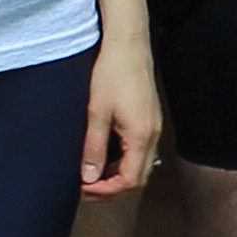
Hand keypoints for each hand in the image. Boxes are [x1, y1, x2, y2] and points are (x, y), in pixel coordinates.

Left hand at [80, 37, 168, 198]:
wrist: (128, 44)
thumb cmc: (112, 72)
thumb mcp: (96, 112)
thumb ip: (93, 148)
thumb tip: (89, 177)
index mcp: (141, 136)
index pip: (129, 181)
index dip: (105, 191)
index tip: (83, 189)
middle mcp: (152, 135)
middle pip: (137, 178)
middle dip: (110, 188)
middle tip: (84, 188)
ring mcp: (153, 128)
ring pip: (139, 166)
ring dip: (116, 175)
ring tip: (91, 174)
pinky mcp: (149, 120)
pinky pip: (139, 152)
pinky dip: (122, 162)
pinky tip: (104, 157)